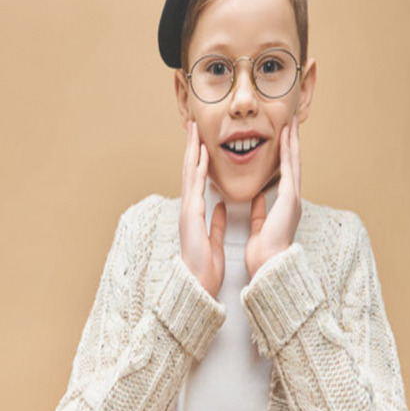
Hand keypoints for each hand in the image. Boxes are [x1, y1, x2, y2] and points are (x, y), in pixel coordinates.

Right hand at [179, 120, 226, 298]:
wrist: (197, 283)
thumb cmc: (205, 266)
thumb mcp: (214, 239)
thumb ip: (217, 222)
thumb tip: (221, 208)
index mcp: (195, 213)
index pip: (196, 180)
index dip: (198, 159)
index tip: (202, 142)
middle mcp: (189, 208)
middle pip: (189, 171)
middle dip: (191, 147)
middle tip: (193, 126)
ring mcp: (187, 210)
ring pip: (189, 173)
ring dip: (191, 150)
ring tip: (194, 131)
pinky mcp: (191, 214)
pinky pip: (195, 186)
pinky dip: (197, 169)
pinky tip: (200, 154)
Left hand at [245, 115, 302, 280]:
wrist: (269, 265)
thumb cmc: (264, 251)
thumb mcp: (260, 225)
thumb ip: (260, 210)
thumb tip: (258, 198)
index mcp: (284, 205)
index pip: (284, 173)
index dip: (283, 154)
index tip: (281, 138)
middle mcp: (292, 198)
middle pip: (293, 163)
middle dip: (292, 142)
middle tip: (292, 122)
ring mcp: (293, 197)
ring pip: (294, 162)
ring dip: (293, 141)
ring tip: (292, 122)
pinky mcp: (290, 198)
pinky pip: (289, 169)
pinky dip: (288, 152)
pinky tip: (287, 137)